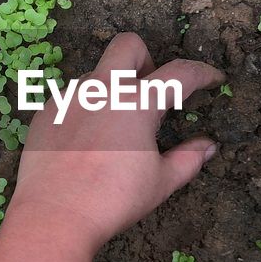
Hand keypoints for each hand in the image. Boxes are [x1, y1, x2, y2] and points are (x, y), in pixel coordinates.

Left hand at [8, 33, 223, 252]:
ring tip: (114, 131)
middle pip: (128, 46)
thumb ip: (188, 159)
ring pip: (96, 74)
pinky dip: (86, 111)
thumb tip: (208, 146)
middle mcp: (101, 89)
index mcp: (136, 103)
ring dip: (113, 90)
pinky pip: (71, 98)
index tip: (214, 79)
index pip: (180, 74)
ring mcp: (69, 97)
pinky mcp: (46, 112)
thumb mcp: (160, 182)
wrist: (53, 215)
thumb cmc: (112, 200)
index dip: (204, 73)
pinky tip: (85, 145)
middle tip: (150, 92)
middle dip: (146, 58)